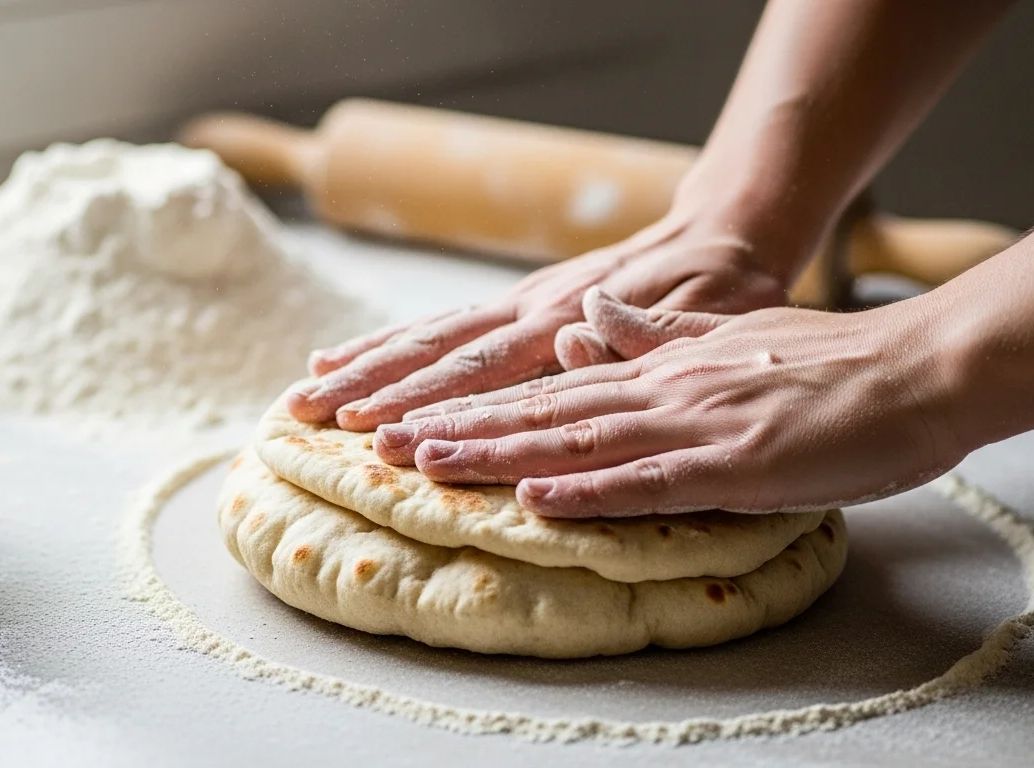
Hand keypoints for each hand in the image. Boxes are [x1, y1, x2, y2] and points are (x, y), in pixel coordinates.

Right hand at [287, 215, 795, 430]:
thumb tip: (566, 345)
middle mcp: (533, 309)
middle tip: (306, 416)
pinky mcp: (520, 300)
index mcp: (573, 320)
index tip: (377, 433)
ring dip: (366, 364)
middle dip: (370, 385)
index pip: (486, 368)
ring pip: (430, 334)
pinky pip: (445, 324)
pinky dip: (394, 341)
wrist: (727, 232)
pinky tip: (351, 358)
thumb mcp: (706, 318)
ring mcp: (521, 301)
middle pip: (437, 351)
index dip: (429, 403)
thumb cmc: (726, 289)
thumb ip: (638, 336)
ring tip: (306, 389)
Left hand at [372, 300, 965, 516]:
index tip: (416, 416)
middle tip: (386, 446)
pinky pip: (649, 481)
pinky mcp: (736, 461)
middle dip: (462, 427)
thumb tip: (591, 316)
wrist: (915, 367)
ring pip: (578, 439)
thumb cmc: (828, 364)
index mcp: (659, 365)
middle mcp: (662, 388)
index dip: (480, 402)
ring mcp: (695, 423)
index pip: (551, 385)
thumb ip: (655, 333)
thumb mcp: (727, 337)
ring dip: (499, 453)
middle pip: (544, 410)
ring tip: (428, 465)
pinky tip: (535, 499)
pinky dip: (590, 490)